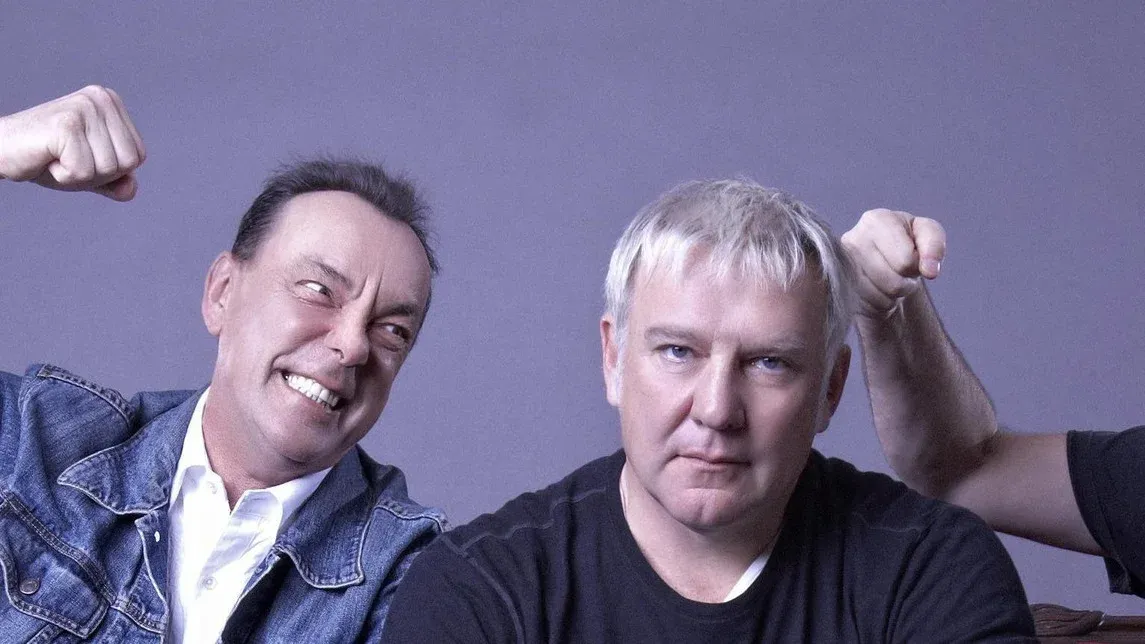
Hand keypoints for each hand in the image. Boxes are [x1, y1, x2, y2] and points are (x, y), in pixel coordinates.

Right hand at [0, 85, 145, 200]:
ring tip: (56, 156)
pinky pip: (84, 171)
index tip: (80, 155)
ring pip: (109, 168)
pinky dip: (64, 175)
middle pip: (128, 162)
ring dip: (79, 174)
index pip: (137, 156)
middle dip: (98, 174)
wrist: (0, 151)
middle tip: (66, 157)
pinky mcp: (67, 124)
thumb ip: (115, 181)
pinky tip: (47, 158)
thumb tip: (131, 189)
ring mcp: (84, 108)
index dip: (110, 170)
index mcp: (111, 103)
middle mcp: (101, 98)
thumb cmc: (46, 159)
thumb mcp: (89, 172)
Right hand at [841, 208, 945, 318]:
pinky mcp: (837, 286)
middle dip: (904, 282)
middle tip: (899, 271)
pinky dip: (878, 302)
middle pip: (893, 282)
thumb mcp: (927, 236)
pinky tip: (875, 288)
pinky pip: (867, 306)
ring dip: (892, 294)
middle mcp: (852, 239)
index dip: (916, 265)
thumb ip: (934, 246)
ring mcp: (840, 265)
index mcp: (876, 220)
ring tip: (888, 279)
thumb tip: (930, 270)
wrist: (884, 261)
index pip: (906, 260)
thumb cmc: (907, 244)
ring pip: (880, 297)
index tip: (911, 256)